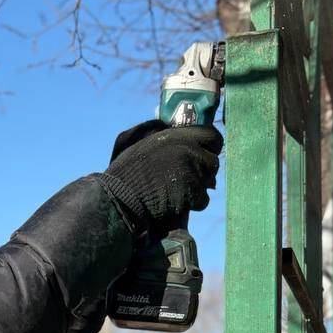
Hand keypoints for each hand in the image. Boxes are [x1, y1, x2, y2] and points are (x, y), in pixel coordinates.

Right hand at [102, 123, 222, 235]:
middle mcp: (188, 151)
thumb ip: (158, 133)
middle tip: (188, 178)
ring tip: (178, 192)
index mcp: (177, 136)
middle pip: (213, 162)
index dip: (210, 147)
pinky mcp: (191, 194)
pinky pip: (204, 200)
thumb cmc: (124, 173)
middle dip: (204, 171)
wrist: (119, 199)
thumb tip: (170, 128)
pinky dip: (193, 204)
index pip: (212, 136)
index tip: (203, 154)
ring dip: (197, 188)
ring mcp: (191, 173)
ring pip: (209, 182)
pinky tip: (177, 203)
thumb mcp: (138, 142)